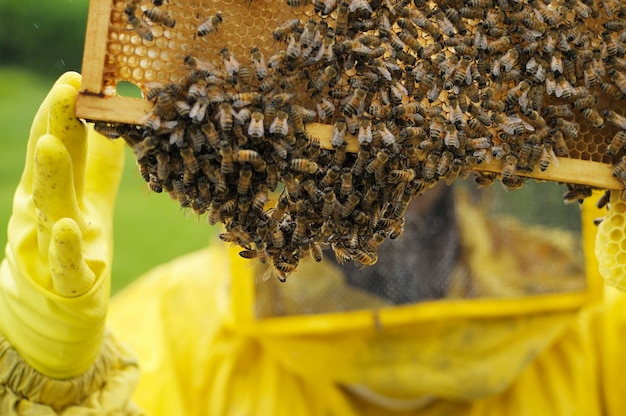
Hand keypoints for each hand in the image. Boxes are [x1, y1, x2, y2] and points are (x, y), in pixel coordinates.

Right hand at [0, 72, 124, 377]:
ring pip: (50, 208)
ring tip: (52, 143)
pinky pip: (65, 263)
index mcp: (54, 189)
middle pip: (50, 167)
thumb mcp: (90, 194)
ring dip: (50, 176)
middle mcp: (47, 212)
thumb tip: (113, 121)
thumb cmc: (77, 239)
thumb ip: (97, 161)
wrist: (61, 304)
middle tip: (67, 92)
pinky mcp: (67, 280)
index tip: (77, 78)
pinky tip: (70, 226)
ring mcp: (52, 245)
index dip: (62, 112)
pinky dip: (66, 246)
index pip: (56, 144)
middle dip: (55, 127)